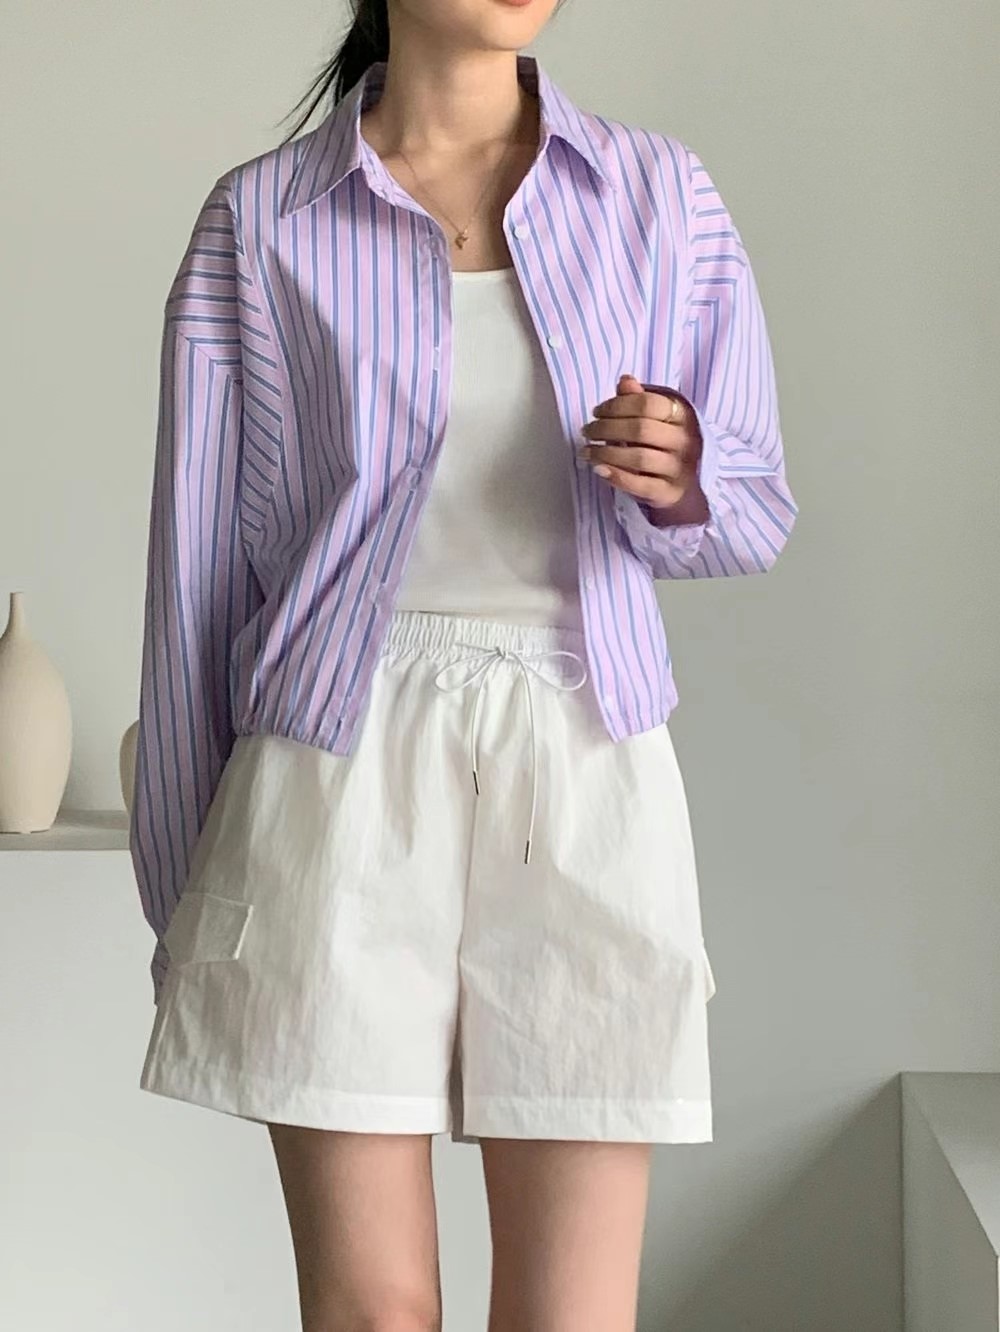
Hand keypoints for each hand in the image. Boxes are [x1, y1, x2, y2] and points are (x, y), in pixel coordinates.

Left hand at [580, 374, 707, 519]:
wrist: (686, 482)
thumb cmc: (664, 444)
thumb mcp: (656, 418)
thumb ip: (639, 400)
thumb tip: (625, 380)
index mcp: (682, 415)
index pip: (647, 403)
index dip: (616, 405)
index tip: (597, 412)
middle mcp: (685, 441)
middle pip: (641, 429)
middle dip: (606, 428)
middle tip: (587, 431)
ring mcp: (679, 468)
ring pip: (639, 458)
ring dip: (606, 453)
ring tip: (586, 451)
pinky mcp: (670, 492)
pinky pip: (641, 485)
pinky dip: (617, 477)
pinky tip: (599, 469)